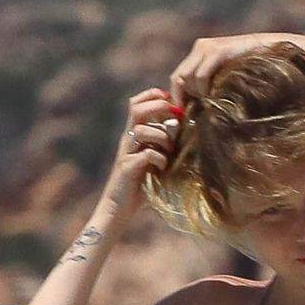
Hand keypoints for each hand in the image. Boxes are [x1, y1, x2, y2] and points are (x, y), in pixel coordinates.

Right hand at [98, 87, 180, 218]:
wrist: (119, 209)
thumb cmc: (141, 184)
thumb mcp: (155, 159)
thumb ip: (165, 144)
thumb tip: (185, 127)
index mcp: (134, 134)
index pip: (137, 102)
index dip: (154, 95)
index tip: (172, 101)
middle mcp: (128, 140)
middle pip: (136, 108)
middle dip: (159, 106)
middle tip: (176, 115)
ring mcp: (126, 153)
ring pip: (142, 130)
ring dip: (162, 136)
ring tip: (170, 150)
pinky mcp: (127, 169)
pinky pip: (146, 154)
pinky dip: (159, 159)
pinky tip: (163, 167)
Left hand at [170, 33, 297, 104]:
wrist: (279, 52)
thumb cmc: (259, 70)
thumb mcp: (230, 77)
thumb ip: (214, 86)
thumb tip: (198, 108)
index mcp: (202, 52)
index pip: (179, 76)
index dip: (178, 96)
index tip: (184, 114)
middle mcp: (201, 47)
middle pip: (178, 77)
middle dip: (183, 98)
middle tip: (193, 113)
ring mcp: (208, 47)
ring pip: (187, 78)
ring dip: (195, 95)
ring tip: (209, 104)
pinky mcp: (219, 51)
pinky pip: (200, 75)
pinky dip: (203, 90)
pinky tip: (213, 97)